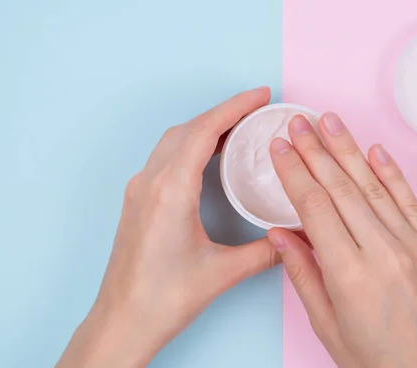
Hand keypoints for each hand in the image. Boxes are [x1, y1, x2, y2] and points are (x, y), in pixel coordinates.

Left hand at [57, 87, 280, 367]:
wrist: (122, 321)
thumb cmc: (162, 299)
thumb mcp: (222, 273)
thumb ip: (265, 251)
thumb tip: (295, 236)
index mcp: (170, 191)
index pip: (204, 131)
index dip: (235, 107)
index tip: (261, 95)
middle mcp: (150, 183)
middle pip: (188, 129)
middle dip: (224, 113)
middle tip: (256, 110)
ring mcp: (140, 191)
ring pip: (174, 141)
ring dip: (205, 128)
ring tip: (237, 129)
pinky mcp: (138, 202)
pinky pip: (165, 158)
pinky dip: (190, 146)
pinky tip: (208, 157)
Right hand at [267, 113, 416, 367]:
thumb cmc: (375, 359)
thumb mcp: (326, 323)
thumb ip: (302, 273)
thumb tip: (278, 233)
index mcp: (349, 274)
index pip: (314, 207)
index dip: (294, 172)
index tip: (278, 148)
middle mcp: (382, 251)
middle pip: (341, 187)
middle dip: (314, 149)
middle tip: (298, 121)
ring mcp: (410, 244)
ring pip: (372, 186)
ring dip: (348, 149)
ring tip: (329, 120)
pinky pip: (407, 200)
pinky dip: (390, 172)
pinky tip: (374, 149)